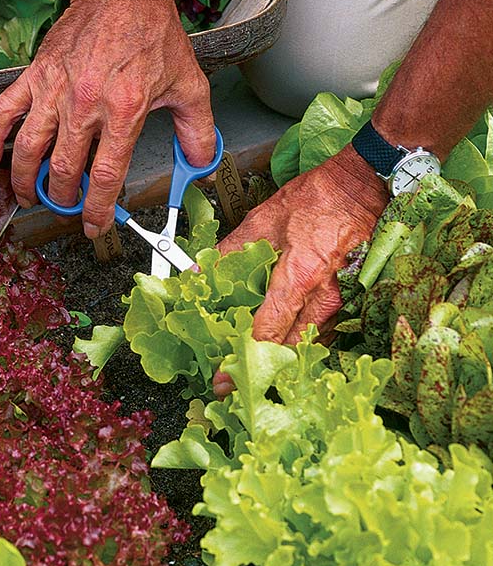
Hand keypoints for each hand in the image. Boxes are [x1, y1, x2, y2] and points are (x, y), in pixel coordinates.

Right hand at [0, 0, 215, 237]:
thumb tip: (202, 166)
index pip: (105, 175)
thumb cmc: (153, 37)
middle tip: (66, 209)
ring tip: (31, 198)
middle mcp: (85, 103)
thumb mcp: (189, 85)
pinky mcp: (35, 75)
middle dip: (63, 199)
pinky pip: (4, 113)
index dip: (98, 208)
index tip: (96, 226)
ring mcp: (55, 90)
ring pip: (29, 148)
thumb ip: (198, 132)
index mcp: (124, 109)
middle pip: (64, 169)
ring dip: (26, 181)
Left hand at [212, 146, 388, 397]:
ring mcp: (339, 301)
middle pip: (288, 349)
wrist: (363, 187)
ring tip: (251, 363)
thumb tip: (201, 273)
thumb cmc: (318, 198)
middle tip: (234, 378)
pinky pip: (319, 330)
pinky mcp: (345, 299)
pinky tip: (279, 340)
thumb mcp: (265, 219)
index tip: (223, 378)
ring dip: (279, 357)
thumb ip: (231, 251)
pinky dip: (297, 339)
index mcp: (300, 277)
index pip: (267, 330)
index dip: (242, 356)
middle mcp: (323, 297)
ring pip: (306, 342)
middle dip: (260, 368)